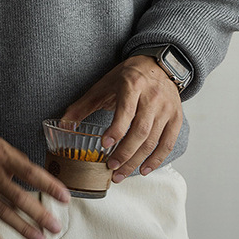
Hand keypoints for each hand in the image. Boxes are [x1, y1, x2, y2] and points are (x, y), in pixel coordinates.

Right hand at [0, 121, 69, 238]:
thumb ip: (9, 156)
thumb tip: (27, 171)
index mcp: (1, 154)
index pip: (31, 172)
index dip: (50, 186)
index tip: (65, 198)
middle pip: (21, 198)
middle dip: (41, 214)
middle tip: (56, 227)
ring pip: (4, 213)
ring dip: (24, 228)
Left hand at [62, 56, 182, 182]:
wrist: (158, 65)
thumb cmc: (128, 77)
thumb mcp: (103, 86)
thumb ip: (83, 105)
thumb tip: (63, 124)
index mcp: (132, 85)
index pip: (126, 111)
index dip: (116, 130)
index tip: (105, 145)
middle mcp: (152, 96)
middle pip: (140, 131)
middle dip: (125, 153)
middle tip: (111, 168)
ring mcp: (167, 108)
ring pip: (153, 140)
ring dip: (137, 161)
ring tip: (121, 173)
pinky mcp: (176, 117)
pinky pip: (168, 143)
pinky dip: (156, 159)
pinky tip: (143, 169)